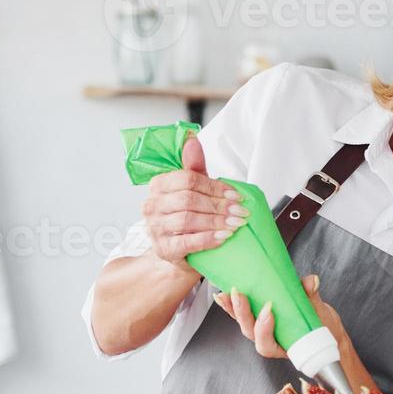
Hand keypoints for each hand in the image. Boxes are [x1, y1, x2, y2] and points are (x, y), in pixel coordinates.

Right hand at [142, 136, 248, 271]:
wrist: (177, 254)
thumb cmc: (186, 218)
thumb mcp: (192, 190)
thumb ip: (193, 168)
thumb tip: (192, 139)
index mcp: (158, 186)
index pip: (187, 179)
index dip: (214, 186)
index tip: (236, 195)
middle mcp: (152, 205)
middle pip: (189, 199)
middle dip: (219, 205)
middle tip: (240, 211)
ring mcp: (155, 228)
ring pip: (188, 219)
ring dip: (216, 221)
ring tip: (236, 224)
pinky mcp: (164, 249)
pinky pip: (187, 242)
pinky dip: (208, 239)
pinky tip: (223, 237)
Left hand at [213, 274, 344, 360]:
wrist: (326, 332)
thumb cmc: (322, 328)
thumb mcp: (321, 314)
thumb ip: (312, 298)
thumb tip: (310, 281)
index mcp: (283, 346)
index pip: (267, 344)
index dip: (264, 329)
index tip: (269, 310)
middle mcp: (270, 340)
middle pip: (250, 331)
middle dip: (243, 313)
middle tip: (240, 294)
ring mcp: (262, 330)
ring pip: (244, 323)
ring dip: (233, 308)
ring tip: (226, 293)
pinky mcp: (259, 318)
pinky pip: (242, 314)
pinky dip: (231, 305)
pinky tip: (222, 295)